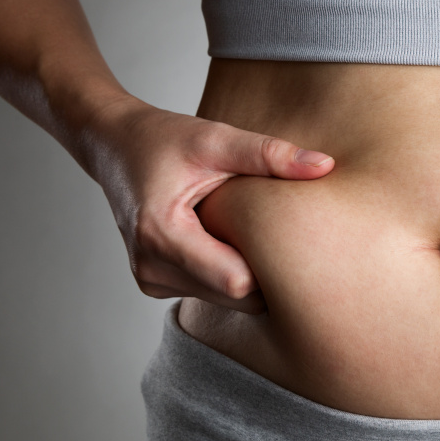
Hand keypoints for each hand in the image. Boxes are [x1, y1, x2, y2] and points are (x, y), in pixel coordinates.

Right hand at [86, 97, 334, 313]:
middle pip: (235, 298)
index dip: (272, 267)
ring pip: (225, 302)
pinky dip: (227, 273)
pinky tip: (230, 240)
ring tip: (252, 233)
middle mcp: (150, 267)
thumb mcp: (216, 138)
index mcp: (161, 234)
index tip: (295, 239)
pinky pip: (209, 293)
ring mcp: (150, 281)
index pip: (236, 283)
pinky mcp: (156, 284)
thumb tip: (325, 165)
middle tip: (284, 236)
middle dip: (265, 273)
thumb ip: (269, 154)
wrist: (115, 147)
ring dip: (246, 273)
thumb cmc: (163, 139)